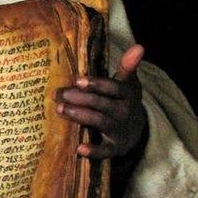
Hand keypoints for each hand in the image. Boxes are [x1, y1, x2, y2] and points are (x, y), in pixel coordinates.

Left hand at [55, 44, 146, 159]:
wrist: (136, 130)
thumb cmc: (124, 101)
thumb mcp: (128, 83)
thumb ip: (128, 66)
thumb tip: (139, 46)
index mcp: (128, 94)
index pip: (113, 88)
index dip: (96, 84)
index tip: (78, 80)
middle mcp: (125, 112)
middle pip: (101, 104)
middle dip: (79, 98)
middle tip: (58, 94)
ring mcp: (120, 130)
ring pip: (99, 122)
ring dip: (79, 116)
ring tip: (60, 109)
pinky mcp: (115, 148)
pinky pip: (105, 151)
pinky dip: (93, 151)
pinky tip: (79, 149)